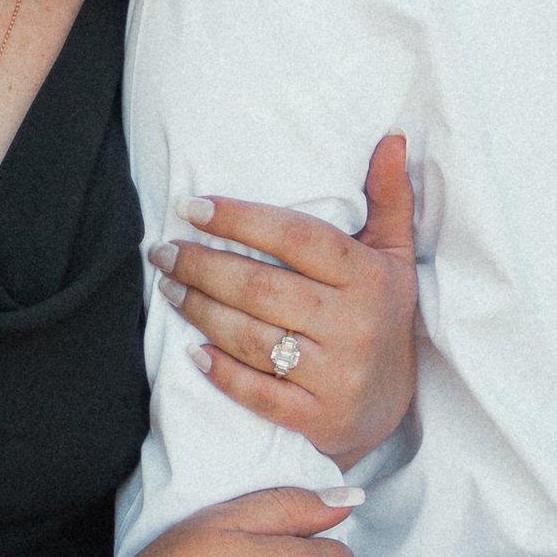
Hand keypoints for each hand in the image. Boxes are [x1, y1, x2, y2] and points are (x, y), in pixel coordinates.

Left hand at [149, 134, 417, 458]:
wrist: (393, 410)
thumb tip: (392, 137)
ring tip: (169, 287)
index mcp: (369, 278)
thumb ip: (389, 199)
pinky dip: (220, 371)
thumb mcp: (394, 258)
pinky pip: (256, 391)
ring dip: (199, 310)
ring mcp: (335, 375)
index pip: (295, 238)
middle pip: (260, 287)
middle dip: (202, 265)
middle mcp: (353, 324)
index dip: (240, 219)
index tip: (192, 207)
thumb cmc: (382, 317)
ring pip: (250, 336)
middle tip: (162, 250)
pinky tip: (192, 351)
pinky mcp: (317, 418)